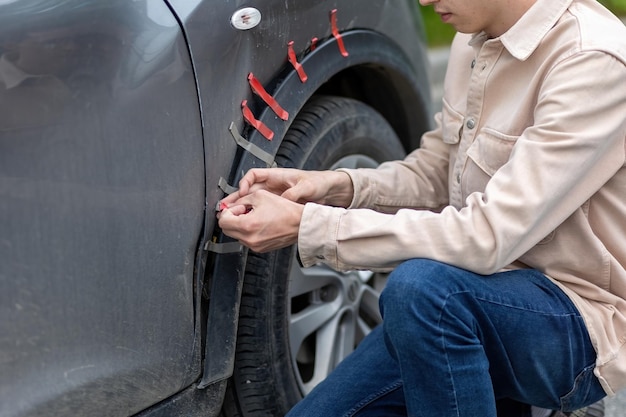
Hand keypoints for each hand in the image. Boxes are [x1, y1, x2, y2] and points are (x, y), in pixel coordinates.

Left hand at [218, 190, 303, 252]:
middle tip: (243, 210)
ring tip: (254, 216)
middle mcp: (250, 239)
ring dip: (240, 225)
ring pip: (237, 235)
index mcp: (247, 225)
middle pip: (227, 230)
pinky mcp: (261, 249)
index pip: (223, 221)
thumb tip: (232, 204)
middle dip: (232, 218)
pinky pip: (247, 240)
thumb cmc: (286, 211)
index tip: (236, 207)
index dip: (228, 211)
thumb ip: (241, 199)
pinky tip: (260, 223)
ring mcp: (255, 246)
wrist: (300, 224)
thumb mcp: (260, 196)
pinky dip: (249, 231)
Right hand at [220, 168, 353, 207]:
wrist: (328, 191)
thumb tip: (285, 199)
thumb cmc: (318, 183)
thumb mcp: (307, 187)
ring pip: (252, 201)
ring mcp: (274, 196)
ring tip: (229, 215)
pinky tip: (247, 222)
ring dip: (241, 208)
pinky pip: (260, 210)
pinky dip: (252, 215)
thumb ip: (295, 193)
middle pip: (248, 190)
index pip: (253, 175)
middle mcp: (273, 185)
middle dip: (236, 198)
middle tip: (224, 206)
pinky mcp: (277, 206)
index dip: (245, 182)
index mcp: (277, 175)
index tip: (242, 192)